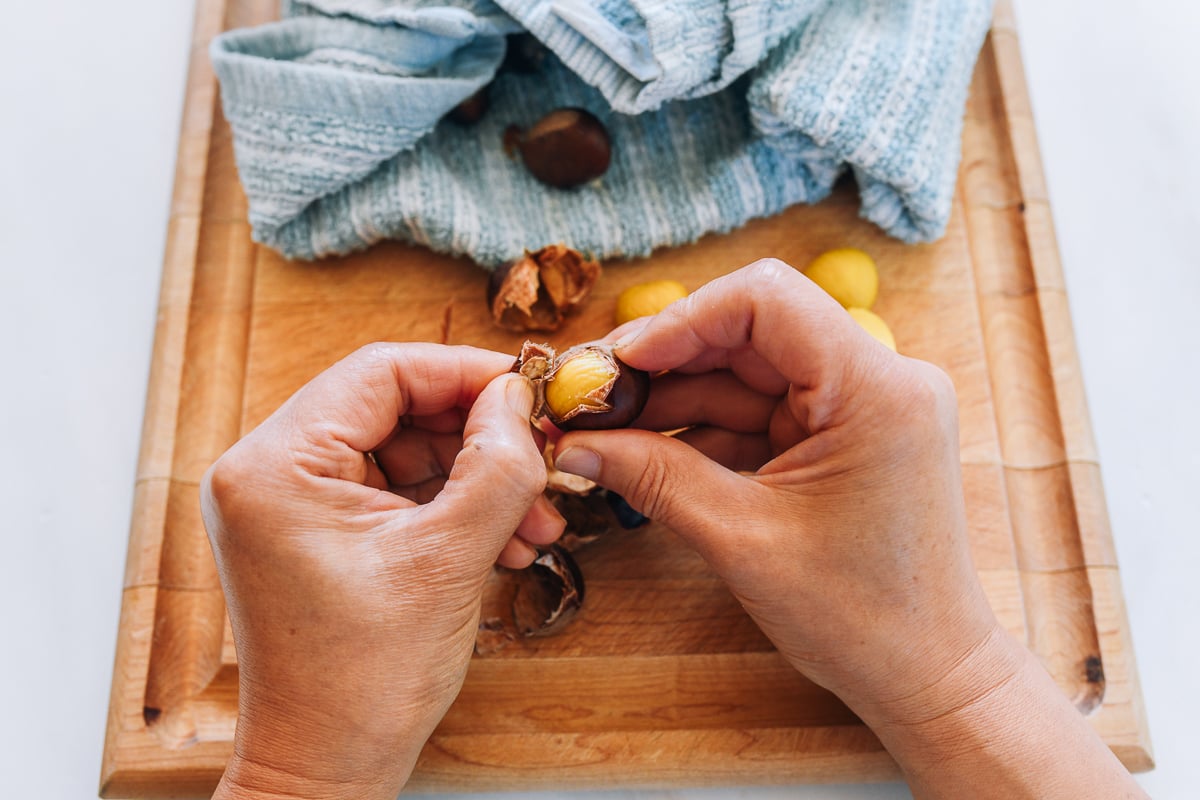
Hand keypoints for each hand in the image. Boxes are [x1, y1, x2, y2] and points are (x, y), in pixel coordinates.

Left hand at [201, 343, 561, 799]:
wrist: (326, 768)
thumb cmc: (363, 683)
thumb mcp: (449, 561)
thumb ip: (496, 466)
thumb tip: (519, 401)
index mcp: (276, 465)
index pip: (381, 372)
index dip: (465, 374)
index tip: (527, 391)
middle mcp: (269, 472)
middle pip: (395, 408)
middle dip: (477, 437)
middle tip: (540, 459)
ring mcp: (290, 503)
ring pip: (404, 450)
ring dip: (474, 478)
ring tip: (534, 519)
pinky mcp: (316, 530)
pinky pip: (395, 490)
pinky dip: (452, 506)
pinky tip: (507, 536)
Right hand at [553, 260, 1144, 797]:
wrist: (926, 674)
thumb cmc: (859, 617)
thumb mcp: (742, 539)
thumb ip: (653, 476)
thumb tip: (573, 444)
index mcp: (875, 389)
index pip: (765, 301)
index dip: (679, 322)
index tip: (615, 364)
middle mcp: (879, 380)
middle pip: (750, 333)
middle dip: (665, 364)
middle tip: (590, 399)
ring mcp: (863, 406)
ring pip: (748, 372)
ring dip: (676, 399)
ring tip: (604, 432)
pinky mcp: (845, 434)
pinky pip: (763, 410)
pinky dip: (706, 429)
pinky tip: (648, 451)